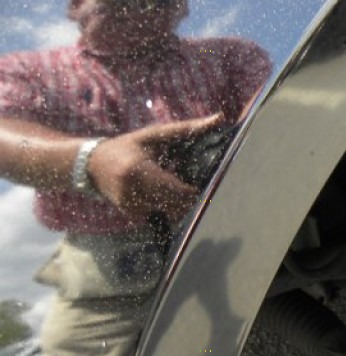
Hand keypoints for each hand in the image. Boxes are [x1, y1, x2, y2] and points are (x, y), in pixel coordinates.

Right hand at [87, 113, 223, 220]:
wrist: (92, 165)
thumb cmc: (129, 146)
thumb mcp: (154, 135)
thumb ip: (187, 129)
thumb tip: (219, 118)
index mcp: (139, 170)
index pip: (178, 191)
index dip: (193, 192)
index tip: (199, 185)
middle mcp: (133, 191)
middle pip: (176, 205)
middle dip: (188, 199)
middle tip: (189, 188)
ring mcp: (130, 205)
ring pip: (170, 212)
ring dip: (177, 204)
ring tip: (168, 188)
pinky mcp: (130, 214)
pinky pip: (158, 215)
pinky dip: (164, 207)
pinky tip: (155, 194)